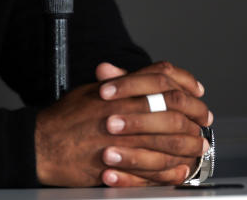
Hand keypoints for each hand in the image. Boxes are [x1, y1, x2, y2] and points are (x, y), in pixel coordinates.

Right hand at [34, 61, 210, 186]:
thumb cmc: (64, 118)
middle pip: (173, 111)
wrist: (41, 145)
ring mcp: (122, 141)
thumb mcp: (90, 91)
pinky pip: (154, 170)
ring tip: (198, 148)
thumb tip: (141, 77)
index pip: (161, 79)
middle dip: (195, 117)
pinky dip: (171, 170)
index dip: (185, 85)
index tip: (197, 93)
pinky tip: (180, 169)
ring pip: (169, 142)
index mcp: (118, 92)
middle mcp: (123, 113)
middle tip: (204, 122)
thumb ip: (117, 83)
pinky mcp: (119, 166)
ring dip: (188, 146)